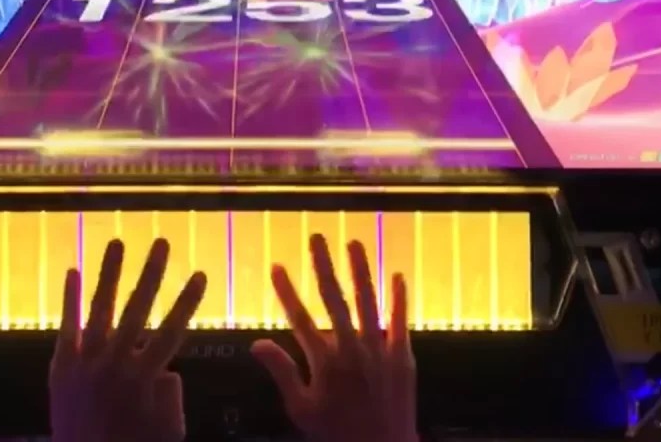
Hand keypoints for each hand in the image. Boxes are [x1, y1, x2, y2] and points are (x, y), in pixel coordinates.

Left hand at [50, 239, 206, 441]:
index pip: (172, 330)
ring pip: (100, 308)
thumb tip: (167, 369)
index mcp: (143, 377)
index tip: (199, 274)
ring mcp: (84, 362)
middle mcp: (114, 362)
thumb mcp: (167, 429)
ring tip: (117, 242)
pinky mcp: (60, 366)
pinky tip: (73, 271)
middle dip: (152, 273)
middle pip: (137, 309)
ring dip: (110, 272)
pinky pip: (66, 326)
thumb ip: (171, 395)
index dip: (187, 301)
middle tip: (162, 242)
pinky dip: (69, 298)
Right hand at [253, 235, 416, 441]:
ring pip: (368, 301)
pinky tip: (397, 276)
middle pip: (334, 299)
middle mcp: (351, 349)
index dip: (286, 290)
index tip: (277, 266)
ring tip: (354, 243)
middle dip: (323, 266)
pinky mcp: (403, 357)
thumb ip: (281, 372)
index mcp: (324, 362)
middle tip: (316, 239)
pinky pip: (401, 321)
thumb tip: (257, 344)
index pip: (299, 317)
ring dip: (360, 270)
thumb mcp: (301, 409)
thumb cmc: (337, 434)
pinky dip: (399, 298)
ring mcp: (379, 351)